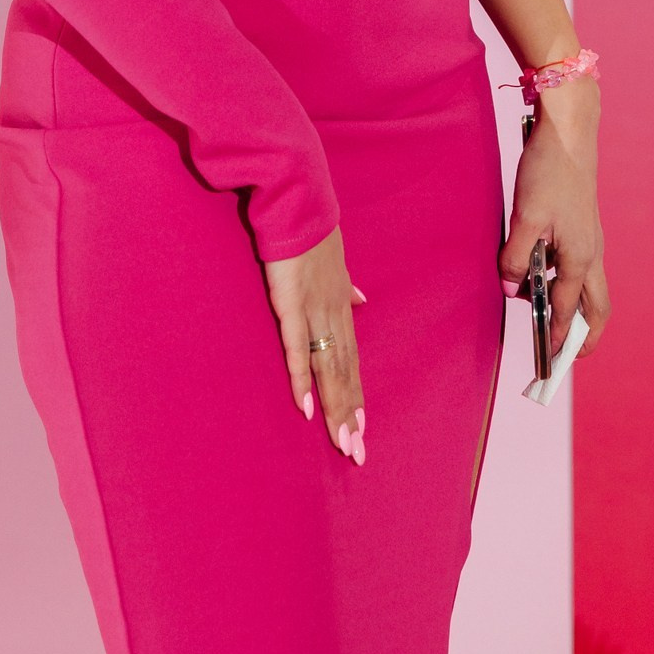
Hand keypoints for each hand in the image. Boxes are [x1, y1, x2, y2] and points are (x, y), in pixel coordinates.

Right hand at [263, 226, 367, 464]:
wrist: (297, 200)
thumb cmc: (312, 232)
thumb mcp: (337, 262)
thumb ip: (347, 287)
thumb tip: (363, 300)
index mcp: (341, 305)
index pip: (352, 359)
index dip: (356, 394)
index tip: (362, 426)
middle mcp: (334, 314)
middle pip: (345, 373)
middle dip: (350, 415)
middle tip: (356, 452)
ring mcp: (314, 311)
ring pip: (328, 370)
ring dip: (335, 408)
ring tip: (342, 443)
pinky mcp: (290, 305)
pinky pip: (297, 350)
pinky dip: (302, 380)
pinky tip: (306, 408)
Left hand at [500, 76, 609, 356]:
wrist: (570, 133)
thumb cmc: (549, 172)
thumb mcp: (525, 216)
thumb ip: (517, 256)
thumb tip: (511, 287)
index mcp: (580, 257)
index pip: (567, 310)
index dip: (556, 339)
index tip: (547, 365)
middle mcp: (592, 254)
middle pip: (596, 308)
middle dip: (583, 337)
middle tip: (564, 357)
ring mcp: (591, 240)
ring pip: (591, 289)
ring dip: (578, 312)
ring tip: (557, 329)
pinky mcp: (584, 228)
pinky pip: (582, 269)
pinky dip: (571, 287)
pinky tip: (549, 282)